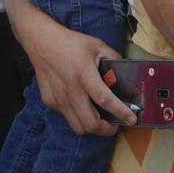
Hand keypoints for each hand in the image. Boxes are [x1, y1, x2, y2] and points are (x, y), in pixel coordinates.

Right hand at [20, 17, 135, 135]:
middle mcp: (70, 90)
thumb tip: (125, 74)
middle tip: (115, 124)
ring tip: (99, 119)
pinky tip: (81, 104)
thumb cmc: (70, 42)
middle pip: (90, 124)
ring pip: (78, 127)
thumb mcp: (96, 45)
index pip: (104, 100)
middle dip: (107, 130)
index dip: (120, 112)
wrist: (41, 42)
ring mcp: (58, 99)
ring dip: (92, 127)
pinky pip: (67, 117)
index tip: (132, 119)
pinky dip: (78, 116)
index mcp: (84, 74)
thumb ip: (113, 59)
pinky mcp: (50, 102)